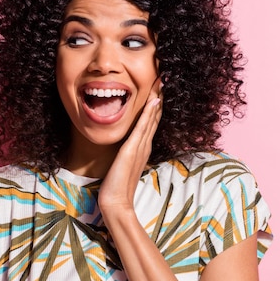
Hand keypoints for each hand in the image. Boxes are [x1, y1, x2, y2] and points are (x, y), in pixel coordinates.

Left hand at [97, 78, 162, 213]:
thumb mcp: (124, 164)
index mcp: (142, 147)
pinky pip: (143, 127)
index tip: (157, 88)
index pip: (151, 121)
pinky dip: (149, 113)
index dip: (155, 104)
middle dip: (159, 97)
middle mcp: (144, 145)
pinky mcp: (132, 149)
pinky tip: (153, 101)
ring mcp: (140, 147)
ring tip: (161, 83)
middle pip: (155, 116)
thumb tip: (126, 147)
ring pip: (152, 118)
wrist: (116, 201)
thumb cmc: (117, 185)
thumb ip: (127, 154)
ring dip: (157, 100)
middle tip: (163, 79)